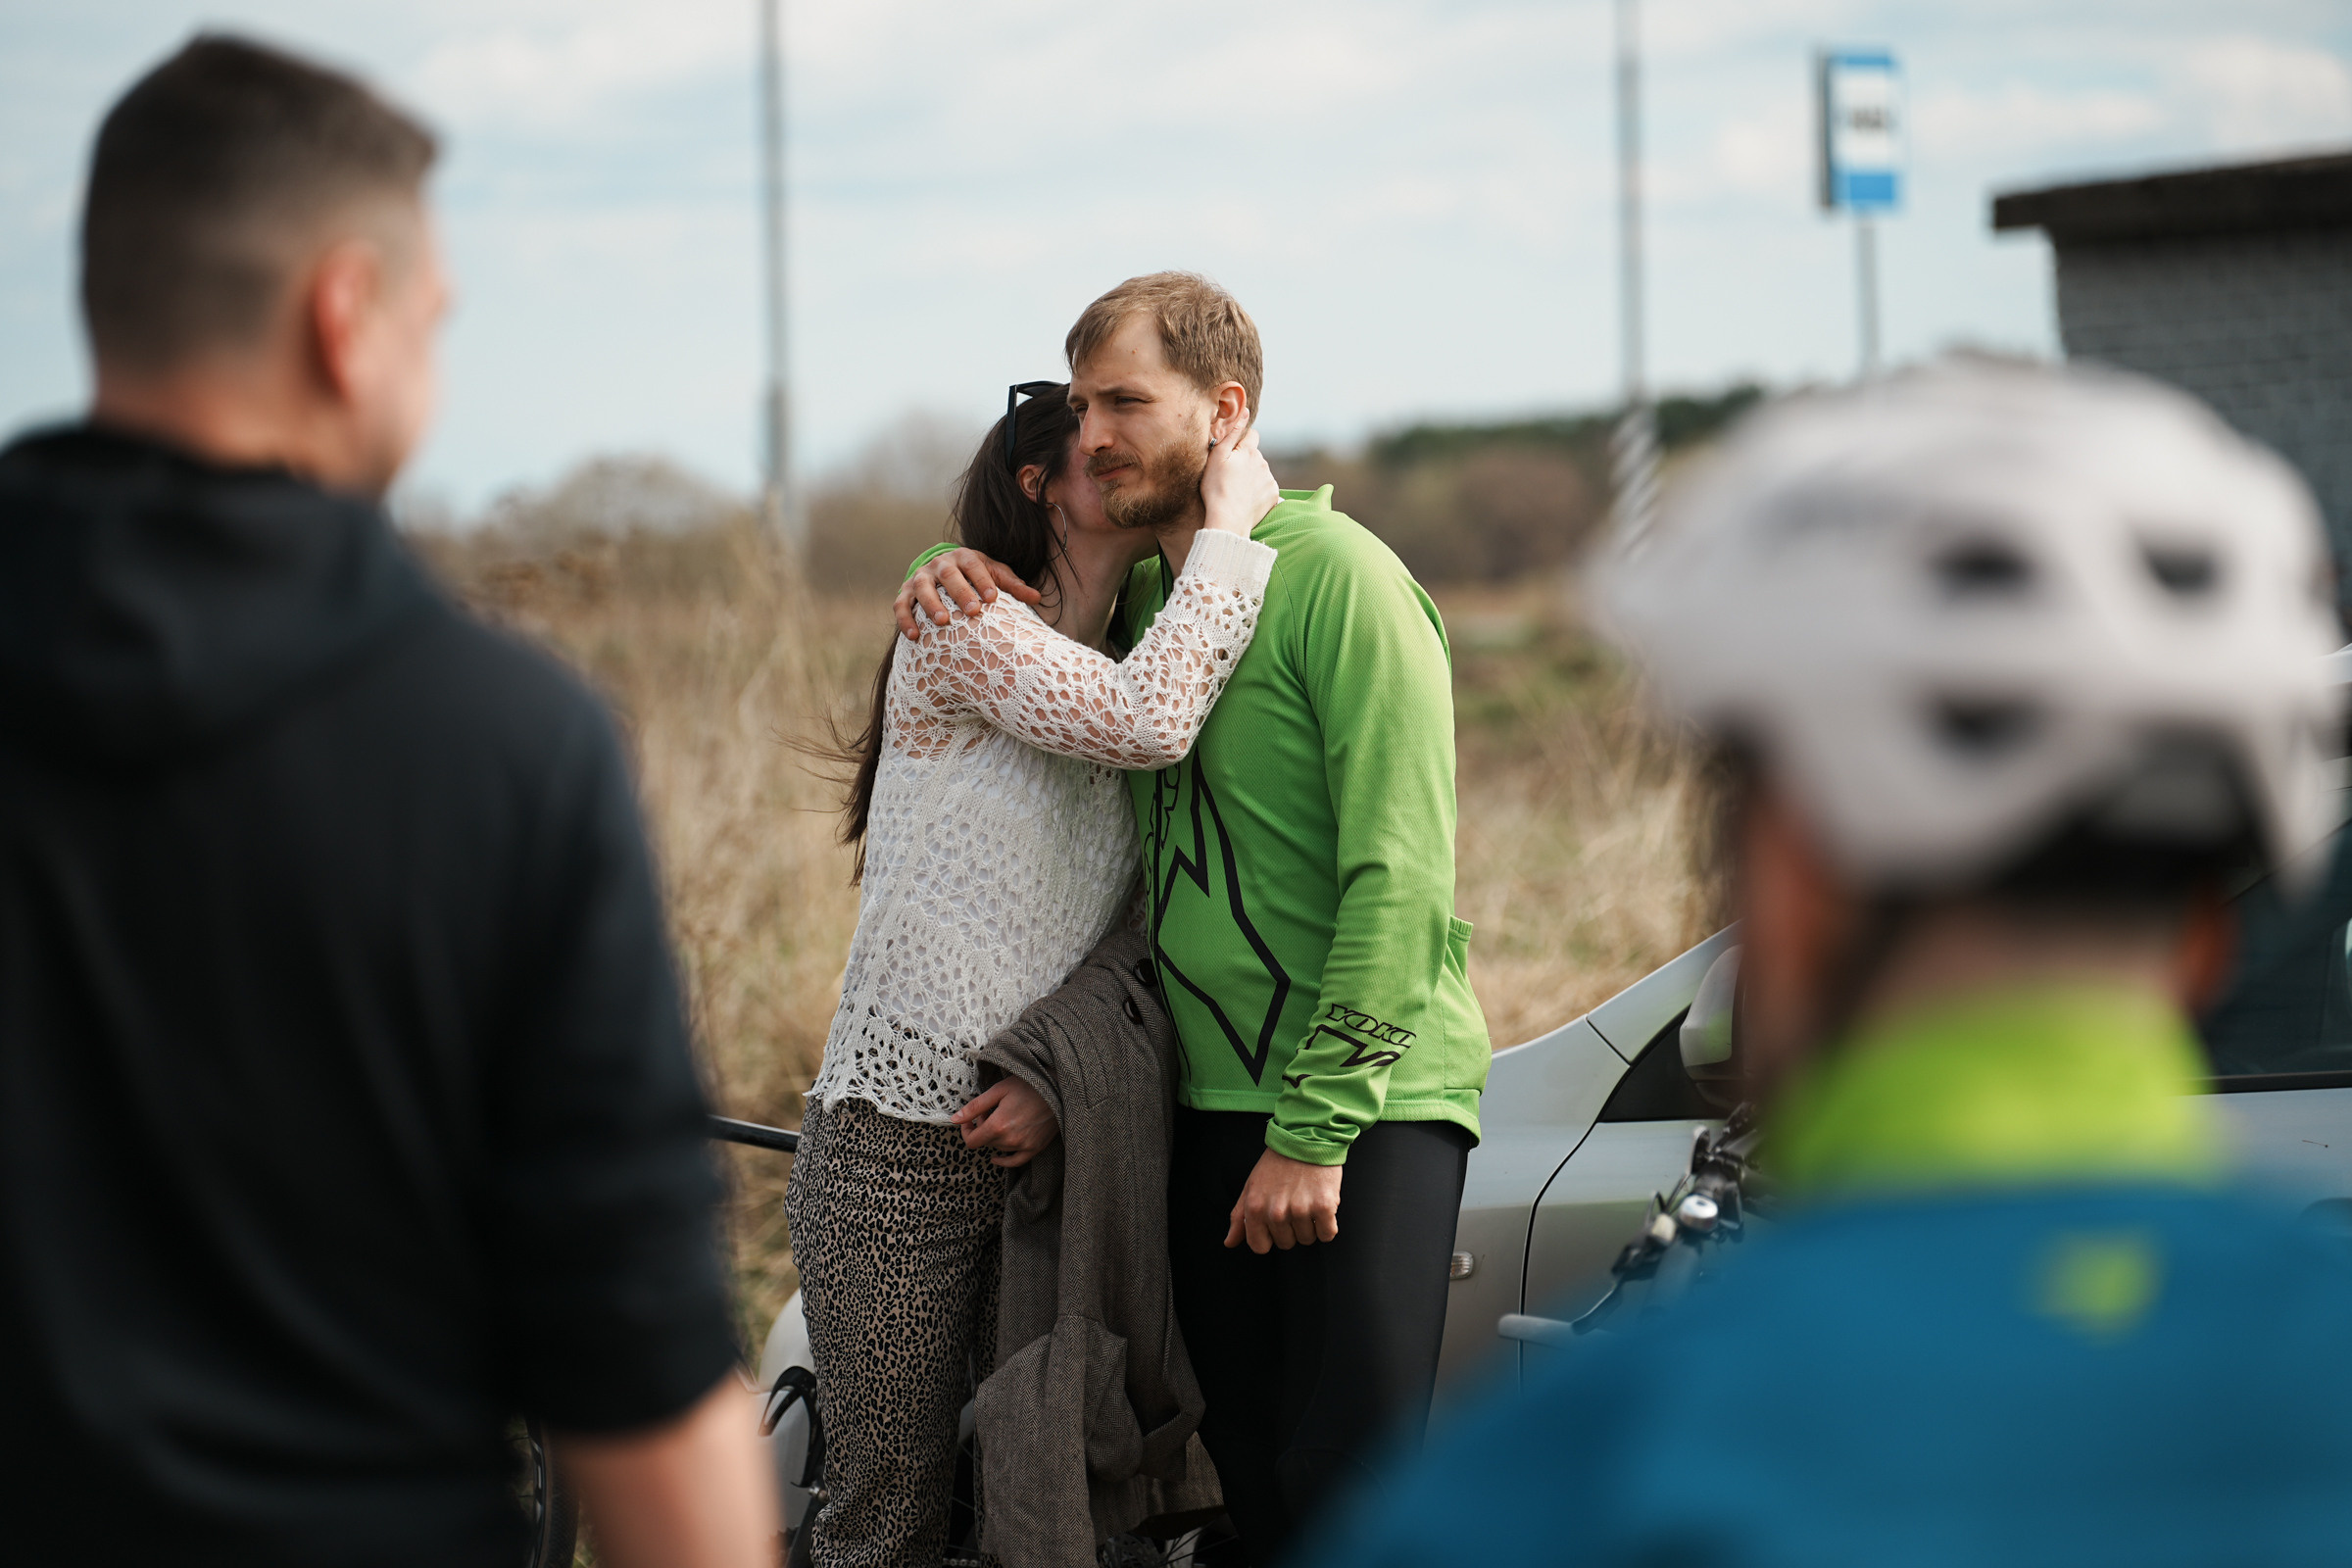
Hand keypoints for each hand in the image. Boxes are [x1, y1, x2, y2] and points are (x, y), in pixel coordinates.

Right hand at [893, 548, 1040, 638]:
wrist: (941, 570)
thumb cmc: (974, 576)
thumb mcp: (993, 575)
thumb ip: (1012, 585)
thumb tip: (1038, 598)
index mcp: (964, 558)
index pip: (974, 566)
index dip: (983, 580)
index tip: (993, 599)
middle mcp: (940, 565)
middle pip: (948, 575)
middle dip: (960, 592)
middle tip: (972, 611)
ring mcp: (921, 578)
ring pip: (922, 588)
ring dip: (931, 604)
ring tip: (942, 622)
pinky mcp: (906, 593)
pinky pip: (902, 605)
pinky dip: (905, 619)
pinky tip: (914, 636)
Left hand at [949, 1078, 1059, 1168]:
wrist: (1058, 1088)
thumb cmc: (1028, 1084)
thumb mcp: (998, 1090)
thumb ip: (975, 1107)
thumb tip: (954, 1119)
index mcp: (998, 1125)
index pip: (972, 1141)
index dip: (966, 1131)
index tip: (969, 1120)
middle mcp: (1010, 1140)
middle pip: (985, 1143)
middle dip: (982, 1129)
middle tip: (988, 1112)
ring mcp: (1024, 1146)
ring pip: (999, 1149)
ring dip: (994, 1137)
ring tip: (1001, 1119)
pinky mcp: (1036, 1148)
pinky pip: (1015, 1161)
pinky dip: (1004, 1161)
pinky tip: (997, 1157)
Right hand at [1200, 425, 1280, 538]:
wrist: (1228, 520)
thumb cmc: (1217, 488)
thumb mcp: (1217, 457)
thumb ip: (1232, 432)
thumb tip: (1245, 411)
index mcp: (1249, 451)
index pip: (1253, 435)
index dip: (1242, 442)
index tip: (1233, 454)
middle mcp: (1263, 463)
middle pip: (1255, 456)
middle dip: (1246, 462)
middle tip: (1230, 477)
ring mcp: (1270, 480)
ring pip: (1261, 472)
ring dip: (1252, 477)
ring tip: (1237, 490)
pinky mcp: (1274, 496)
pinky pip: (1266, 488)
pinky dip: (1258, 492)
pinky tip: (1246, 499)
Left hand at [1224, 1148, 1342, 1252]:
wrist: (1306, 1138)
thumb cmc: (1277, 1163)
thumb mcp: (1251, 1186)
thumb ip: (1239, 1217)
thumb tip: (1229, 1242)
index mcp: (1255, 1209)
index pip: (1260, 1247)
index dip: (1269, 1237)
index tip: (1274, 1223)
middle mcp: (1276, 1212)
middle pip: (1286, 1244)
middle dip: (1290, 1229)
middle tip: (1293, 1205)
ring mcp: (1301, 1210)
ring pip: (1307, 1240)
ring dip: (1309, 1225)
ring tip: (1307, 1201)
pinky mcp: (1324, 1207)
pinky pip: (1327, 1234)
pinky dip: (1327, 1225)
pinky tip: (1322, 1206)